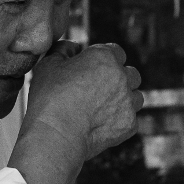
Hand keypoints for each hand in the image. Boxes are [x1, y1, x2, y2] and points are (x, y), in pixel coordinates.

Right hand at [25, 41, 141, 160]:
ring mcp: (128, 102)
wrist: (55, 135)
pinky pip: (130, 119)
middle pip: (131, 74)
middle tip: (99, 90)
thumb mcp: (48, 65)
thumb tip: (74, 47)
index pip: (116, 51)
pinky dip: (119, 121)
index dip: (104, 60)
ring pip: (135, 97)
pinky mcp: (129, 124)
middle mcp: (122, 77)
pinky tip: (101, 125)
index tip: (93, 69)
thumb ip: (63, 49)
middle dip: (119, 79)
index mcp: (104, 57)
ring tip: (103, 108)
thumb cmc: (49, 98)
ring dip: (124, 99)